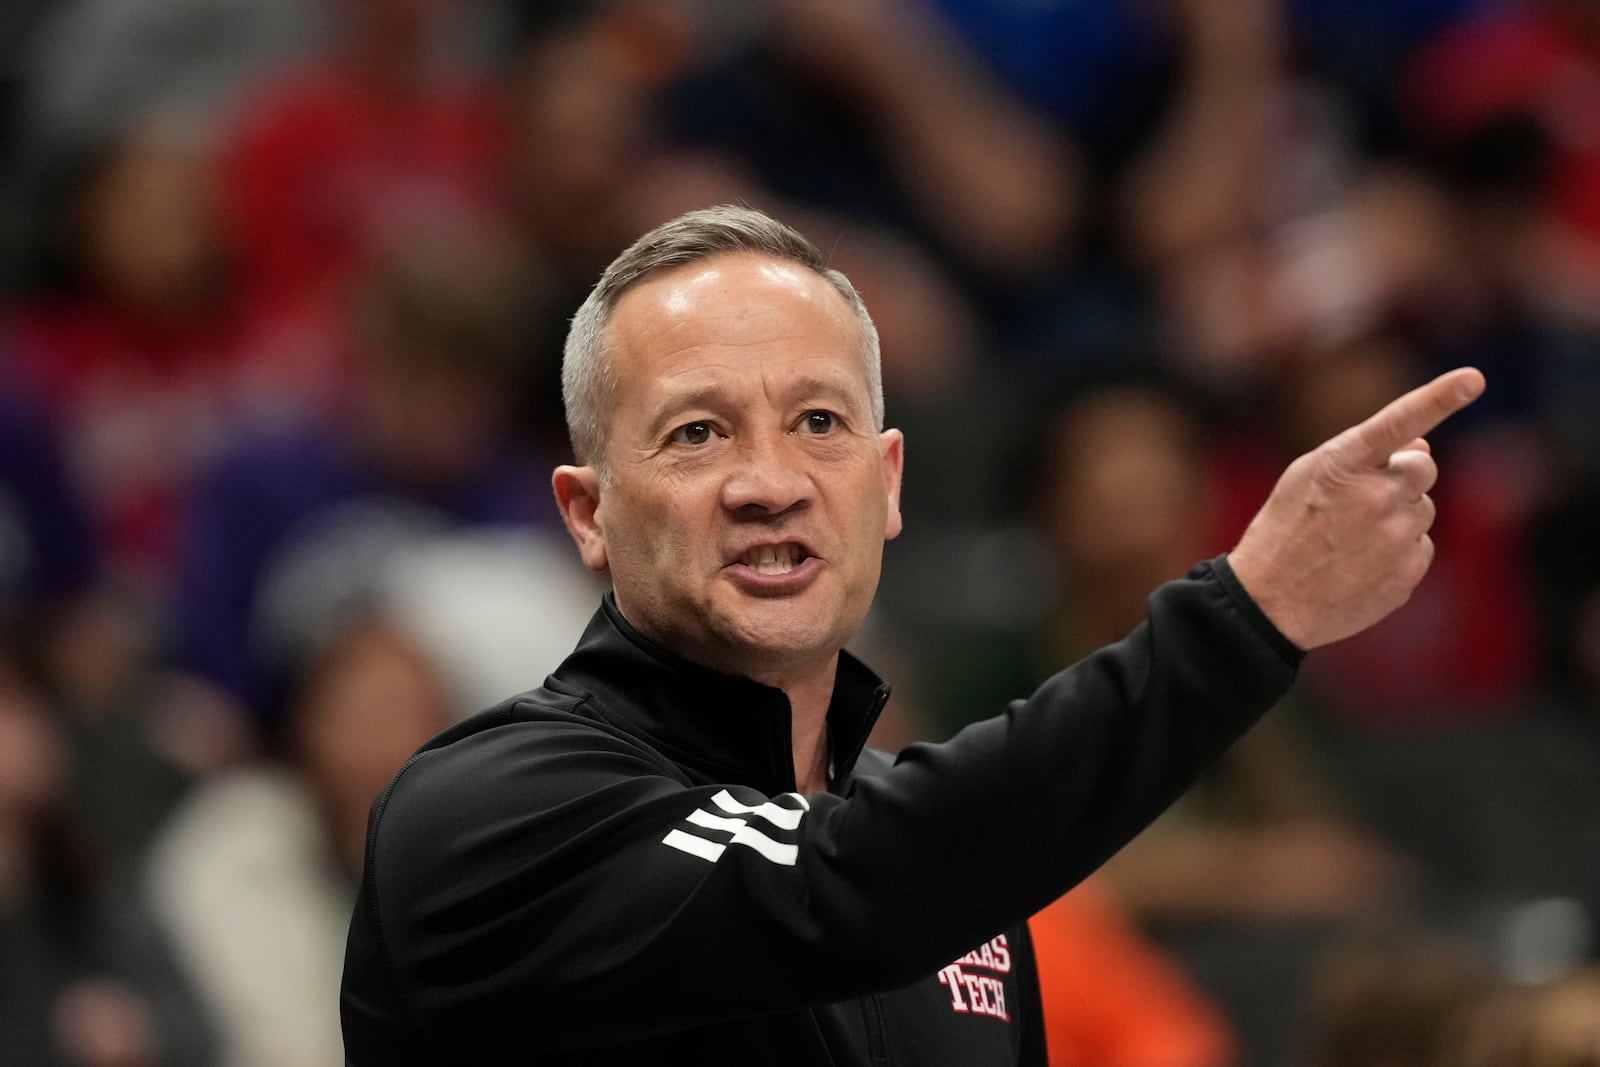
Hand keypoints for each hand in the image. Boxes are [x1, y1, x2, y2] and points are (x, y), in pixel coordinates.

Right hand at [1228, 367, 1485, 649]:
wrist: (1268, 602)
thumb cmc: (1284, 530)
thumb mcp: (1307, 478)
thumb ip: (1364, 456)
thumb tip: (1423, 446)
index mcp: (1342, 465)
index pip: (1398, 422)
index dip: (1439, 398)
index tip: (1473, 379)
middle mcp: (1376, 497)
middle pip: (1423, 469)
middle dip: (1403, 477)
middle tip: (1360, 500)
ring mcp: (1396, 537)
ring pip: (1422, 510)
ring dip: (1397, 516)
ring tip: (1350, 540)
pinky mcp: (1409, 572)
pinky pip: (1420, 548)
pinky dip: (1398, 552)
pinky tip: (1360, 564)